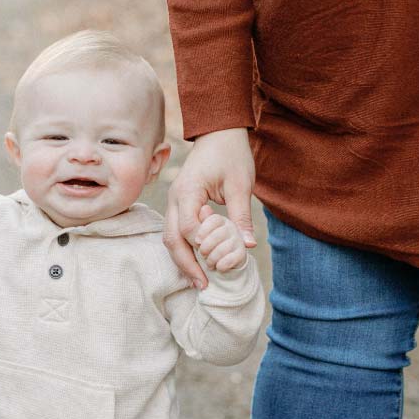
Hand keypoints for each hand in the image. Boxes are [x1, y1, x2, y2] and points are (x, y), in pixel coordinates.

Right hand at [164, 127, 254, 288]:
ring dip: (183, 260)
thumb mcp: (240, 184)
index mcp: (187, 191)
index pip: (189, 229)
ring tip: (199, 281)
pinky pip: (177, 232)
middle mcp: (174, 199)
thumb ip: (241, 216)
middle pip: (172, 239)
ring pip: (170, 239)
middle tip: (203, 286)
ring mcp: (174, 202)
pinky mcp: (179, 205)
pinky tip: (197, 264)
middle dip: (186, 264)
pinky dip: (185, 250)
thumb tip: (248, 246)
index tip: (218, 263)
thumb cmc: (231, 154)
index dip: (202, 248)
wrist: (219, 133)